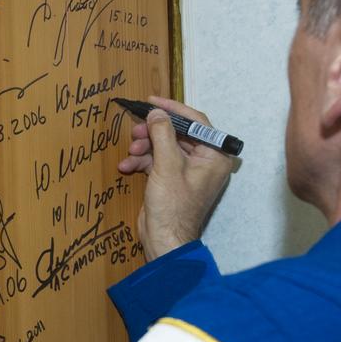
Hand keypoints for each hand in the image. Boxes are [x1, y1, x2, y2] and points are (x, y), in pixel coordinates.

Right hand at [116, 94, 237, 259]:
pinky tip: (126, 167)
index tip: (152, 101)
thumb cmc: (173, 206)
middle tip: (136, 130)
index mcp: (214, 156)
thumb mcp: (167, 165)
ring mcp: (187, 171)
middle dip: (153, 132)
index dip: (173, 109)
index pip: (196, 122)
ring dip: (145, 147)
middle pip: (177, 134)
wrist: (164, 240)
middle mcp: (204, 161)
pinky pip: (157, 161)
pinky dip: (142, 162)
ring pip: (164, 146)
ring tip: (130, 152)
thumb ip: (162, 134)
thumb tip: (156, 112)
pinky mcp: (172, 180)